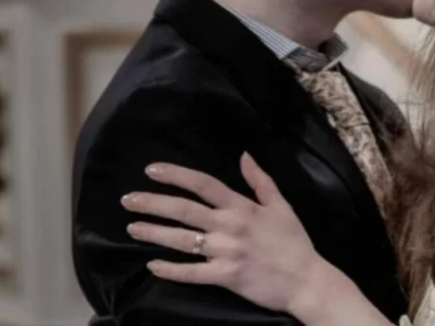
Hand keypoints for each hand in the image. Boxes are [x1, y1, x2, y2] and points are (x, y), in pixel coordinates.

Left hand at [121, 153, 323, 314]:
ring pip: (181, 240)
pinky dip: (170, 270)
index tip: (151, 170)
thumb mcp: (281, 205)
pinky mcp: (225, 276)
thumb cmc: (294, 242)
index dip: (175, 175)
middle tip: (128, 200)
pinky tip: (152, 265)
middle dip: (153, 203)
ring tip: (132, 228)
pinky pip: (191, 273)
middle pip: (184, 210)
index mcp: (242, 207)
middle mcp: (229, 226)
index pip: (203, 184)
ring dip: (154, 233)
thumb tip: (244, 155)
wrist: (306, 279)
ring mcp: (226, 252)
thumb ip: (260, 180)